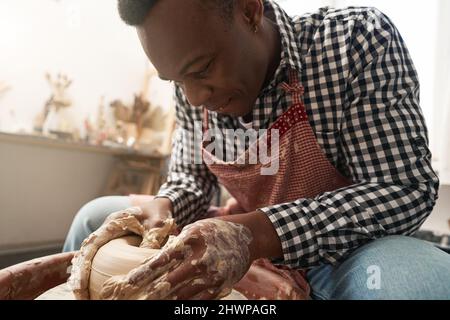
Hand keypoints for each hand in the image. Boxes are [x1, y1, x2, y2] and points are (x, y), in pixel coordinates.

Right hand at [68, 204, 176, 299]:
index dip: (82, 265)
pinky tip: (94, 288)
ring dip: (86, 275)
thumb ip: (150, 242)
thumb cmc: (158, 213)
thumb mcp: (157, 226)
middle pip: (86, 253)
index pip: (91, 245)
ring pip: (91, 257)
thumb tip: (145, 265)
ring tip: (83, 296)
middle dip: (80, 275)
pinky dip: (96, 272)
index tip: (79, 284)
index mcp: (112, 222)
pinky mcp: (115, 245)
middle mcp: (106, 230)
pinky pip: (102, 259)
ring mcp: (110, 238)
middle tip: (79, 296)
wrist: (162, 206)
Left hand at [100, 219, 252, 299]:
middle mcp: (200, 259)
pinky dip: (185, 304)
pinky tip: (175, 304)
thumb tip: (155, 261)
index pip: (162, 259)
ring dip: (166, 300)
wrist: (247, 236)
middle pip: (170, 281)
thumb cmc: (215, 230)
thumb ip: (177, 244)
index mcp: (191, 240)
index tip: (129, 281)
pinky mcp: (220, 286)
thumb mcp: (194, 229)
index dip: (144, 272)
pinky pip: (199, 301)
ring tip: (153, 302)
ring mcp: (211, 275)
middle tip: (137, 298)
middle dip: (152, 292)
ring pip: (182, 295)